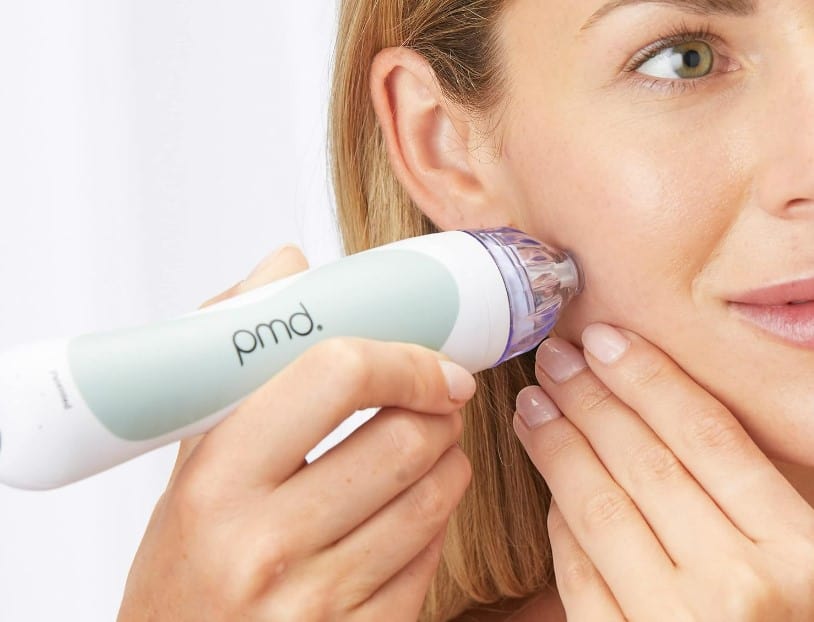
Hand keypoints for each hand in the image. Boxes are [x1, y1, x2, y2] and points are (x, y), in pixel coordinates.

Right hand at [117, 246, 474, 621]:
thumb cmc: (182, 563)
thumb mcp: (189, 459)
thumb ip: (237, 352)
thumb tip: (288, 266)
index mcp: (217, 480)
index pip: (337, 376)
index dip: (404, 357)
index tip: (432, 360)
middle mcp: (266, 544)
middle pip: (406, 437)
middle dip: (439, 407)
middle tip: (435, 398)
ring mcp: (317, 601)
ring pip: (435, 495)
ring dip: (449, 457)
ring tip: (427, 447)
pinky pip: (434, 556)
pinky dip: (436, 519)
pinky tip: (409, 511)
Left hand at [513, 324, 813, 620]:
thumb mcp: (808, 563)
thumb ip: (761, 506)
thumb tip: (678, 425)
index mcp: (801, 555)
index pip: (706, 436)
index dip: (648, 377)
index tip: (606, 339)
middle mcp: (741, 590)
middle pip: (643, 462)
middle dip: (590, 399)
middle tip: (555, 359)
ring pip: (600, 509)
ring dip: (559, 448)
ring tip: (534, 405)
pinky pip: (580, 574)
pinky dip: (561, 524)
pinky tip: (551, 488)